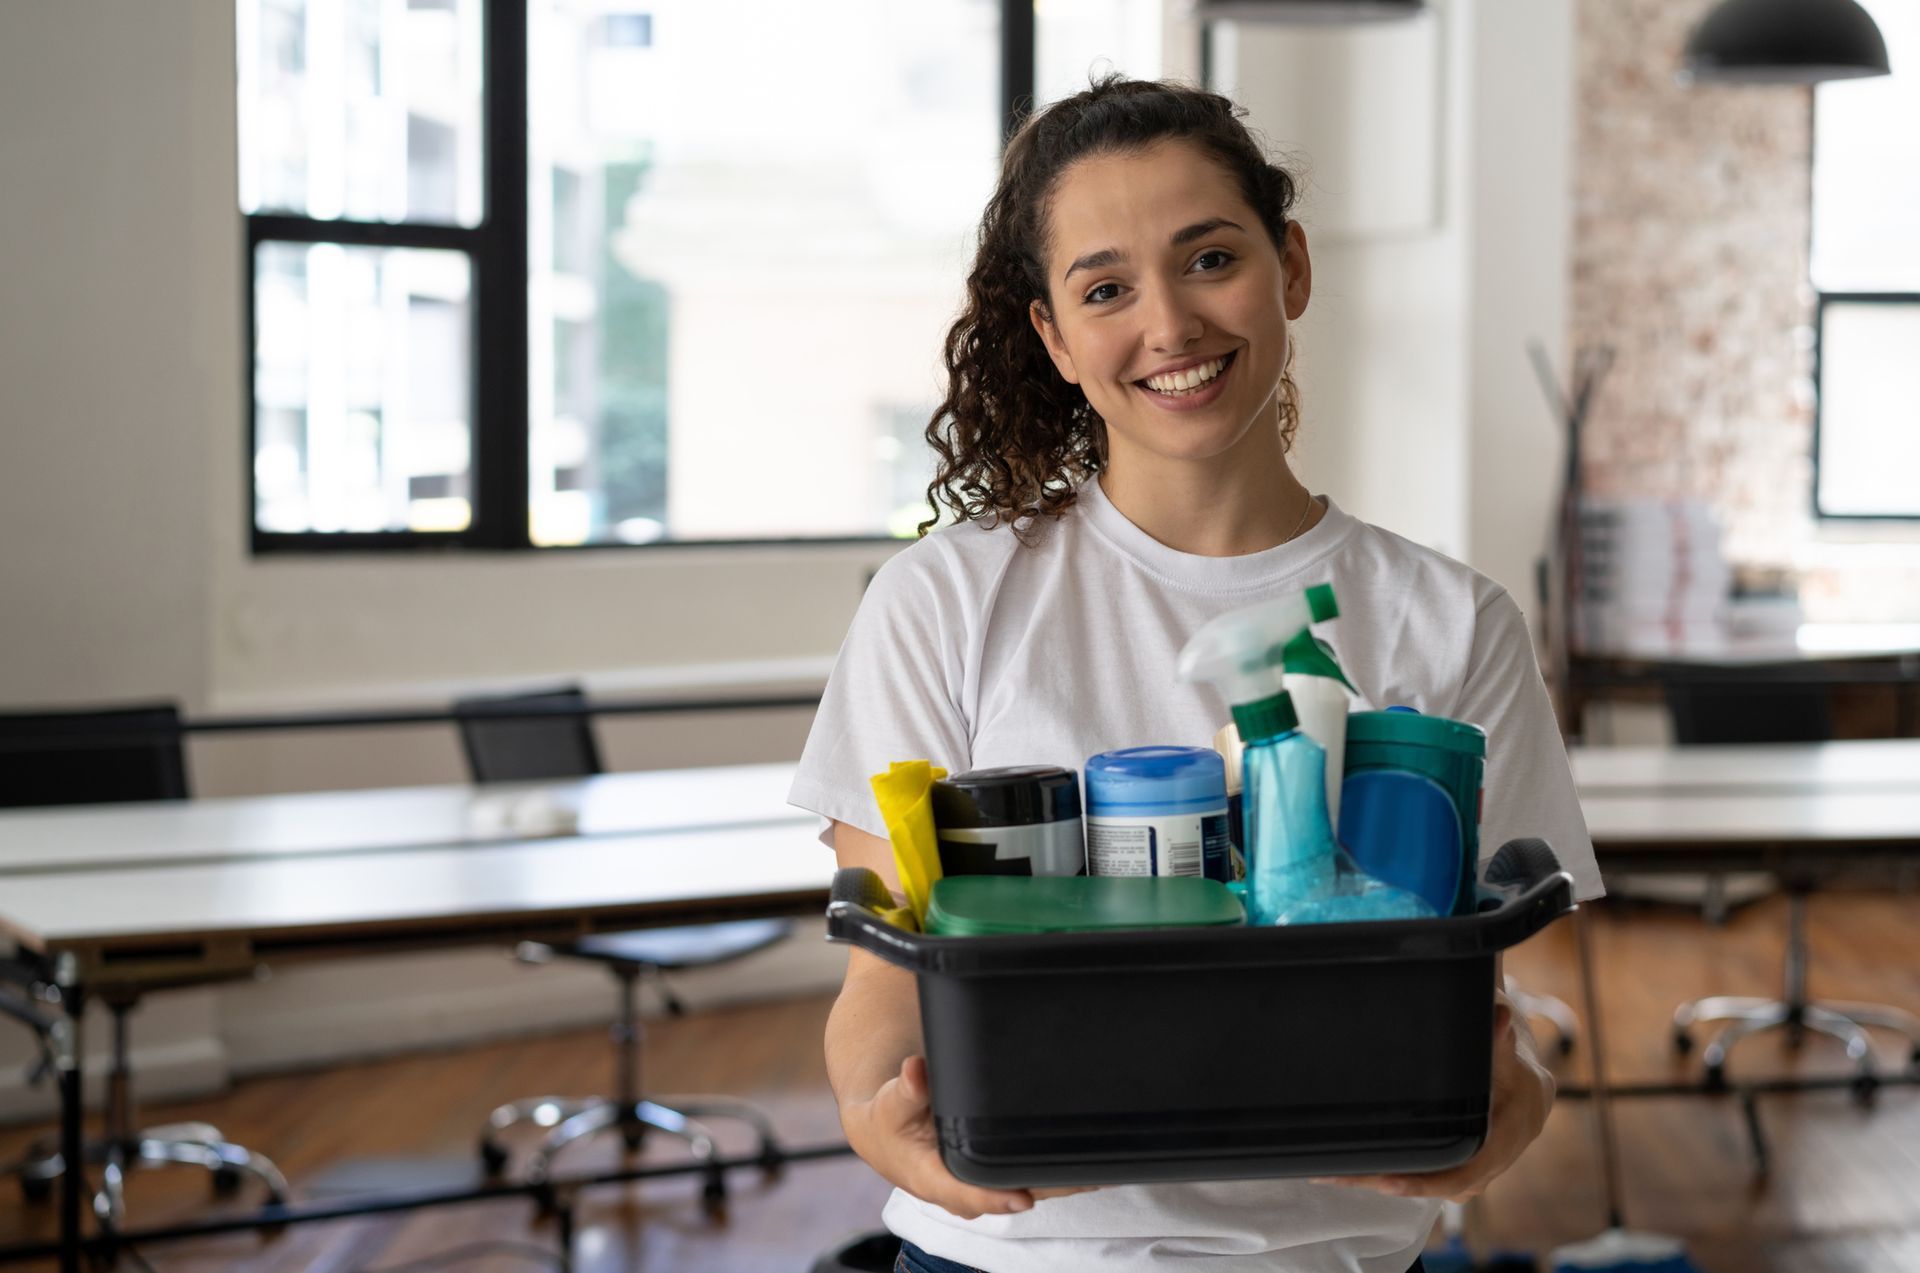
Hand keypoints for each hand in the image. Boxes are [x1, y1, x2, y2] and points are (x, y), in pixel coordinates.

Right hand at [840, 1056, 1097, 1217]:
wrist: (889, 1135)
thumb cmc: (891, 1120)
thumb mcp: (892, 1102)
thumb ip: (907, 1089)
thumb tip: (916, 1070)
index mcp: (934, 1178)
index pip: (969, 1195)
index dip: (996, 1198)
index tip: (1023, 1197)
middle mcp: (963, 1191)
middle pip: (1011, 1195)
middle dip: (1048, 1187)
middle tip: (1088, 1174)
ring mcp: (983, 1188)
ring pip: (1027, 1189)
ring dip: (1061, 1182)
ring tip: (1101, 1167)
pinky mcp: (996, 1180)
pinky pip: (1028, 1180)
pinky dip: (1055, 1172)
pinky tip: (1086, 1159)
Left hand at [1313, 999, 1553, 1201]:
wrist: (1525, 1089)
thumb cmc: (1514, 1070)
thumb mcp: (1507, 1055)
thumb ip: (1499, 1038)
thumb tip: (1500, 1014)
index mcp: (1503, 1142)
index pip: (1461, 1174)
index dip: (1423, 1182)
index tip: (1387, 1181)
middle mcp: (1486, 1166)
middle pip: (1433, 1185)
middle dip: (1386, 1182)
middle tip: (1341, 1176)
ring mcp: (1470, 1172)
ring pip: (1424, 1185)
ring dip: (1381, 1182)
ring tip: (1336, 1175)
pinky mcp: (1457, 1169)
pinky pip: (1424, 1178)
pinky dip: (1391, 1175)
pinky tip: (1354, 1170)